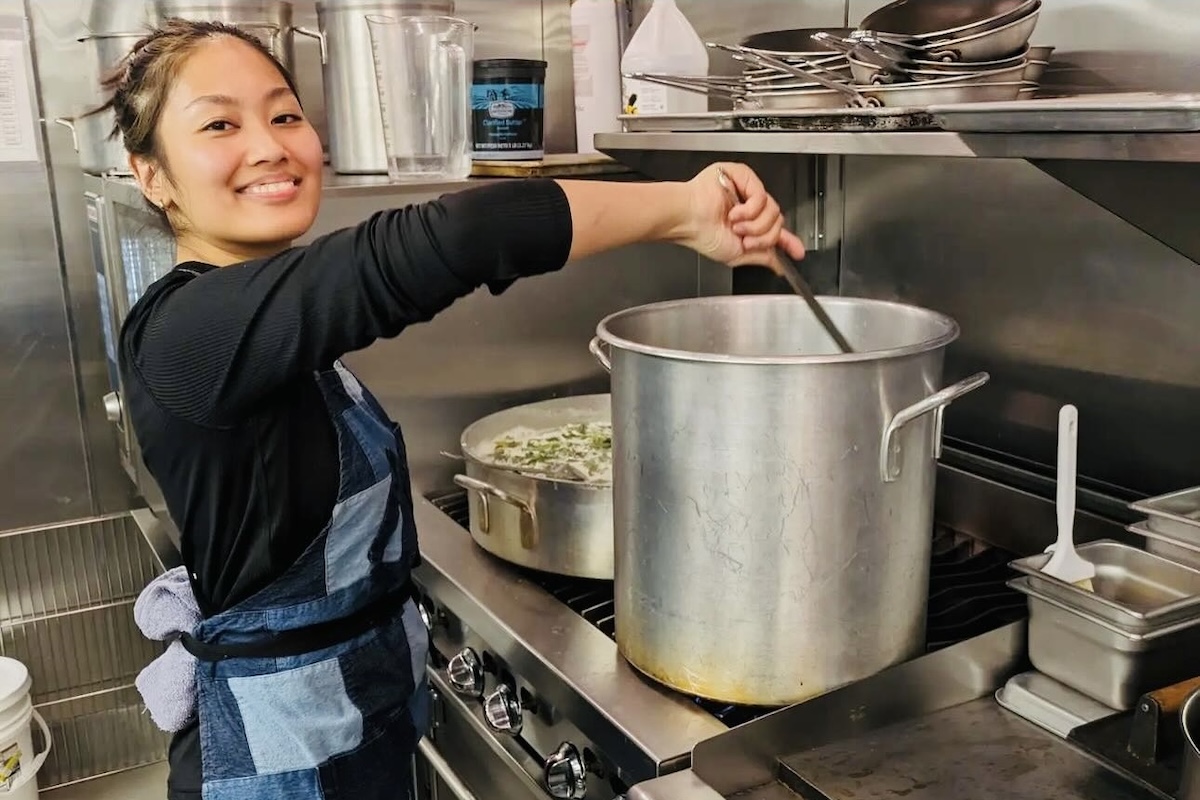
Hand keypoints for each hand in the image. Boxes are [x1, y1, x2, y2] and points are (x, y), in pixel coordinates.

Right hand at [676, 162, 805, 271]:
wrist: (688, 221)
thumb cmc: (703, 235)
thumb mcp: (737, 255)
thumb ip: (762, 258)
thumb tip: (779, 266)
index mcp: (748, 223)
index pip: (775, 230)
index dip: (788, 240)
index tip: (797, 252)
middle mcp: (750, 206)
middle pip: (777, 220)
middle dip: (764, 235)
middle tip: (745, 239)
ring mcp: (747, 190)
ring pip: (773, 210)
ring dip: (755, 224)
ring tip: (735, 225)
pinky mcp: (743, 176)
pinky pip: (762, 195)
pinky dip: (750, 209)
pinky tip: (734, 213)